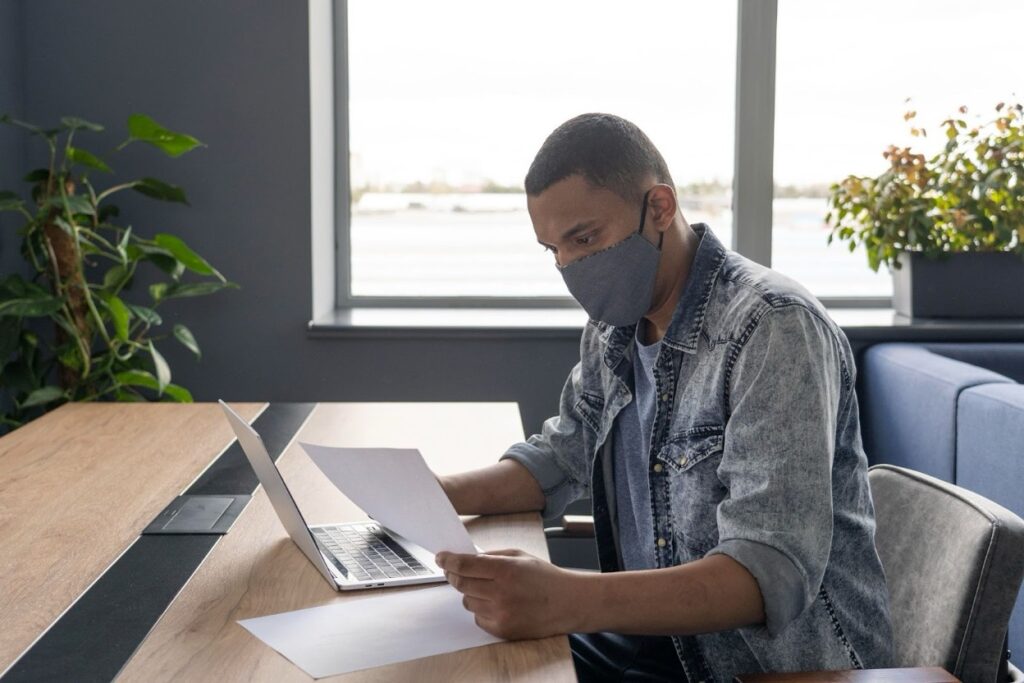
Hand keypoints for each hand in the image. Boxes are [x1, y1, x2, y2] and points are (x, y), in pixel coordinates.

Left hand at [435, 548, 587, 639]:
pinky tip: (497, 603)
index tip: (440, 558)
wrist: (567, 603)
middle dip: (454, 575)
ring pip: (467, 601)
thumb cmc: (544, 577)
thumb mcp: (519, 556)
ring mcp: (501, 614)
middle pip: (461, 584)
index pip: (465, 565)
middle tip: (454, 571)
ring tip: (490, 588)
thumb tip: (465, 558)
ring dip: (471, 593)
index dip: (448, 561)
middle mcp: (501, 593)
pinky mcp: (502, 630)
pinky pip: (477, 618)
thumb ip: (491, 556)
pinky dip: (481, 609)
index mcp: (506, 570)